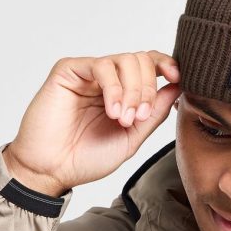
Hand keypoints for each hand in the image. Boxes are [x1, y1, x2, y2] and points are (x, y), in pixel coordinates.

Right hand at [2, 51, 180, 195]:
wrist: (53, 170)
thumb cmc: (87, 158)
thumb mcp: (132, 138)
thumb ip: (154, 113)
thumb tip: (177, 88)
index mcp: (124, 94)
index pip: (149, 66)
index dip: (166, 65)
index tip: (177, 77)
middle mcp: (108, 81)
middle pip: (141, 60)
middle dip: (148, 88)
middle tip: (138, 116)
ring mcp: (88, 74)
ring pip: (124, 59)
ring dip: (132, 90)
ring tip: (123, 119)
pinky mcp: (68, 71)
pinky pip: (100, 65)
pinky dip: (113, 88)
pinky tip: (112, 110)